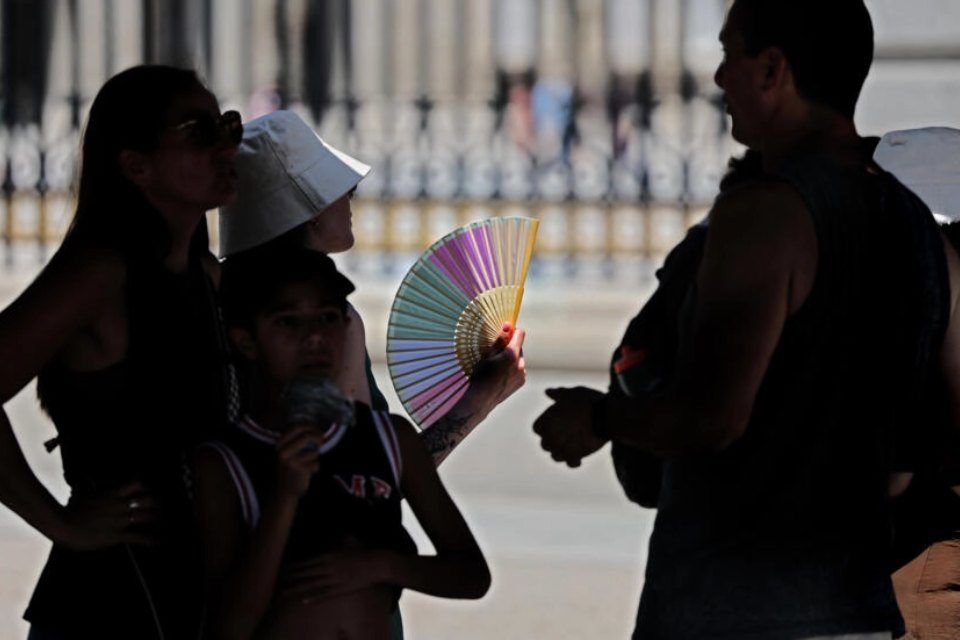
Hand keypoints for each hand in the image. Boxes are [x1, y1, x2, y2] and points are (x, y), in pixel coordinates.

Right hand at [53, 482, 159, 549]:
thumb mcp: (82, 493)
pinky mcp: (117, 534)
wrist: (62, 524)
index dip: (147, 486)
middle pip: (148, 499)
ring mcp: (120, 519)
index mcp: (112, 493)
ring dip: (159, 520)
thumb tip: (83, 483)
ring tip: (166, 523)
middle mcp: (120, 504)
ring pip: (147, 516)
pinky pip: (139, 536)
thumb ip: (89, 488)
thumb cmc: (69, 510)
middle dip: (158, 503)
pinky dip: (152, 539)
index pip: (137, 483)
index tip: (150, 489)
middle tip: (162, 507)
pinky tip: (160, 542)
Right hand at [275, 426, 325, 498]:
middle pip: (307, 436)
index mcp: (279, 444)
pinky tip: (309, 471)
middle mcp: (283, 451)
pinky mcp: (300, 471)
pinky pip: (316, 463)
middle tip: (321, 441)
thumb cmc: (290, 467)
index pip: (297, 427)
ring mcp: (291, 461)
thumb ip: (297, 439)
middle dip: (318, 437)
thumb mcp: (288, 451)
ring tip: (310, 461)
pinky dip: (316, 467)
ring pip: (314, 451)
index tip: (317, 430)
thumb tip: (315, 426)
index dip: (311, 427)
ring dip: (316, 455)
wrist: (284, 490)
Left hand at [278, 549, 392, 603]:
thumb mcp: (347, 542)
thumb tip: (331, 537)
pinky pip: (324, 594)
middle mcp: (328, 568)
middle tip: (277, 582)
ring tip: (285, 593)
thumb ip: (336, 541)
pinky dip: (313, 598)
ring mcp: (333, 580)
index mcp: (328, 555)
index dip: (293, 567)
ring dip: (297, 589)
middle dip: (290, 578)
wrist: (376, 564)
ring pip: (311, 585)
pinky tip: (303, 600)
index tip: (282, 569)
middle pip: (305, 574)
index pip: (306, 562)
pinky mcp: (340, 589)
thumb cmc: (363, 551)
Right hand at [465, 323, 526, 413]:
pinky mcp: (521, 381)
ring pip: (519, 358)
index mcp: (512, 355)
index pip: (520, 334)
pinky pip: (519, 369)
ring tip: (498, 367)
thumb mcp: (487, 355)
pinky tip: (501, 374)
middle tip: (496, 354)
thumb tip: (508, 325)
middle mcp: (520, 364)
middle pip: (519, 347)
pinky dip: (513, 368)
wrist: (481, 399)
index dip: (512, 331)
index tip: (505, 332)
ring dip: (512, 358)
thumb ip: (500, 340)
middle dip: (510, 347)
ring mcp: (522, 374)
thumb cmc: (481, 375)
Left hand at [533, 386, 606, 467]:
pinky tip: (580, 456)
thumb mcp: (571, 393)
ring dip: (562, 452)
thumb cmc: (587, 401)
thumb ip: (557, 394)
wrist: (604, 415)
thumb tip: (547, 392)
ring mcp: (562, 448)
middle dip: (552, 440)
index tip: (554, 423)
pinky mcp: (576, 456)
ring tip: (571, 445)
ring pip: (556, 456)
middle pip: (545, 444)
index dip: (545, 426)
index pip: (537, 429)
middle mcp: (551, 436)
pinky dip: (575, 461)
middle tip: (564, 434)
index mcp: (547, 421)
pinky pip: (571, 463)